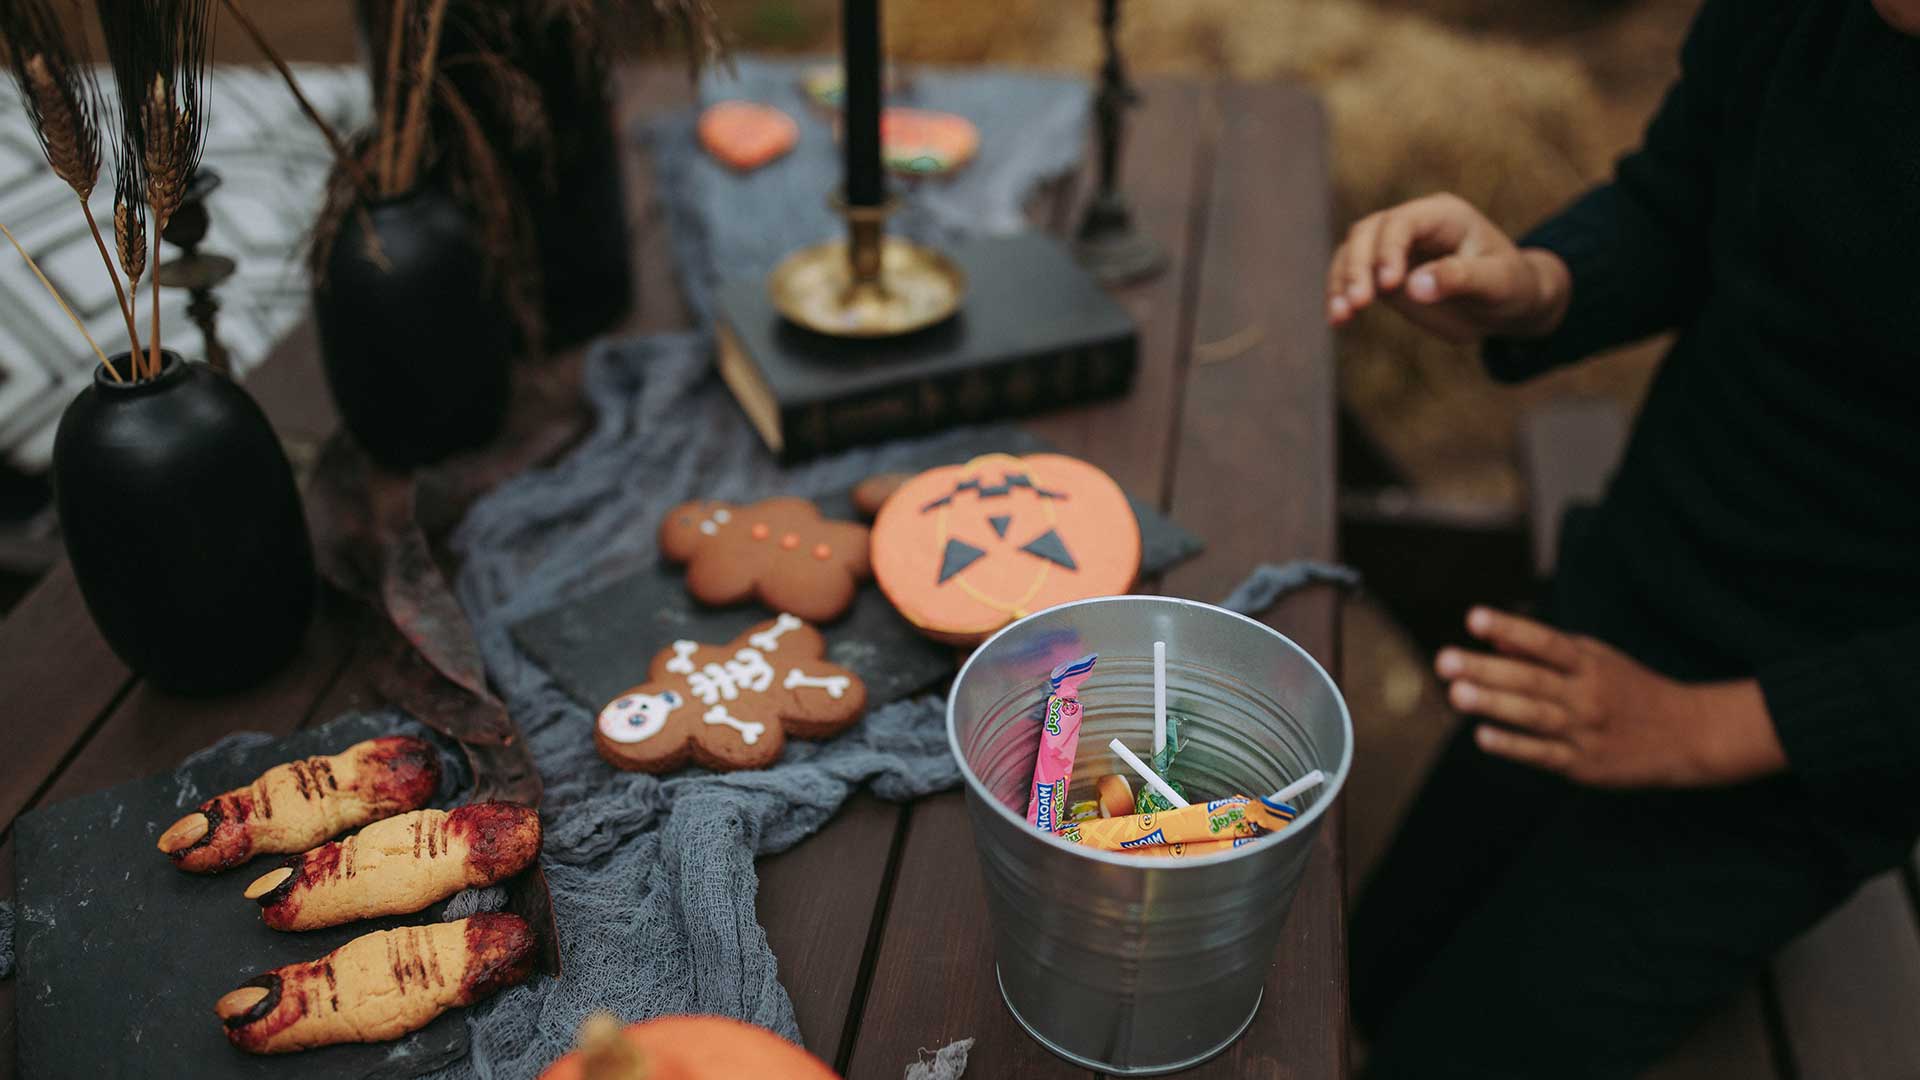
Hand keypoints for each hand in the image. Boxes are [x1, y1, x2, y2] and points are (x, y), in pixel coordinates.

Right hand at [1325, 193, 1571, 343]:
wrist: (1506, 304)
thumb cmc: (1510, 287)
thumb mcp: (1497, 283)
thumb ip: (1459, 279)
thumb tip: (1414, 286)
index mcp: (1443, 215)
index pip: (1402, 222)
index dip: (1389, 249)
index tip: (1388, 286)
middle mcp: (1412, 225)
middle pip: (1368, 232)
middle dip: (1357, 266)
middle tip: (1359, 304)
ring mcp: (1393, 248)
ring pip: (1351, 252)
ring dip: (1340, 283)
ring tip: (1340, 317)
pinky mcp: (1382, 273)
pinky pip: (1351, 277)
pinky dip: (1340, 296)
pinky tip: (1337, 320)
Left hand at [1434, 607, 1787, 787]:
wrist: (1688, 735)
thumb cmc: (1629, 690)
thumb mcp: (1595, 660)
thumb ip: (1544, 652)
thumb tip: (1494, 640)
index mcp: (1589, 663)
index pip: (1545, 641)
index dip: (1511, 628)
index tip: (1474, 618)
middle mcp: (1587, 694)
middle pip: (1532, 679)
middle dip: (1486, 670)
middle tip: (1444, 660)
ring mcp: (1586, 731)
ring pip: (1535, 716)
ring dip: (1495, 705)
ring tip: (1456, 694)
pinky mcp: (1584, 765)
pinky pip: (1544, 754)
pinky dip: (1515, 746)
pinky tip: (1484, 737)